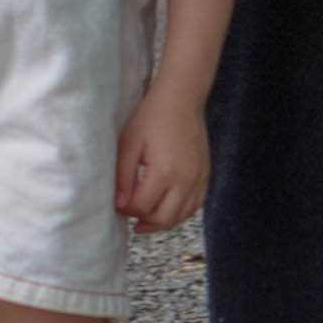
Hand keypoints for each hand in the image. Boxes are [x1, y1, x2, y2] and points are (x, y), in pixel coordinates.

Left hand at [116, 77, 210, 232]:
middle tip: (130, 219)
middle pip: (164, 218)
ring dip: (162, 222)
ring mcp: (199, 179)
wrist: (182, 100)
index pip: (142, 206)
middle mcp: (186, 180)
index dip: (126, 210)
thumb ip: (123, 177)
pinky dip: (180, 213)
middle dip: (144, 222)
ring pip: (181, 216)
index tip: (117, 206)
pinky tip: (166, 209)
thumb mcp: (129, 143)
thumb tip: (120, 205)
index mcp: (165, 172)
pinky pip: (195, 206)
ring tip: (146, 220)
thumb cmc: (151, 118)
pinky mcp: (205, 176)